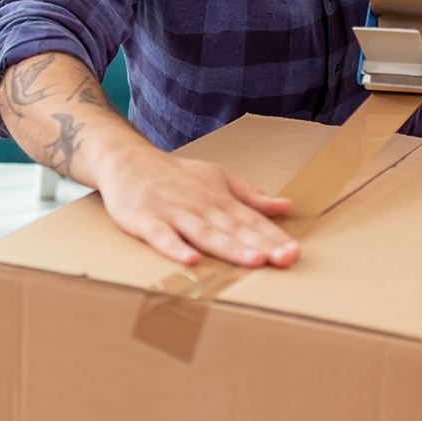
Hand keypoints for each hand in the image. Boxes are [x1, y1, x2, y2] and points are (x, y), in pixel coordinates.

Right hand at [96, 141, 297, 268]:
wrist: (127, 159)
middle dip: (260, 244)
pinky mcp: (144, 220)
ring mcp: (172, 213)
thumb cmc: (174, 174)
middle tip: (285, 258)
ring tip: (253, 260)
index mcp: (218, 198)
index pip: (251, 220)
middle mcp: (199, 205)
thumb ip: (250, 194)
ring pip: (204, 233)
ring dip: (229, 247)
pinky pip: (161, 236)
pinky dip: (174, 248)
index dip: (273, 236)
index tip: (294, 252)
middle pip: (233, 228)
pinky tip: (190, 261)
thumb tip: (285, 206)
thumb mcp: (217, 177)